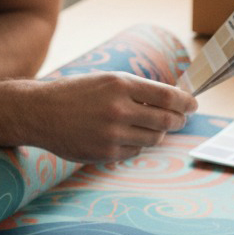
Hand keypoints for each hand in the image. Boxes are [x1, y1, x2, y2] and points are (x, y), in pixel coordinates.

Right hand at [29, 72, 197, 161]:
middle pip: (166, 120)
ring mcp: (112, 134)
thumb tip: (172, 101)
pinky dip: (136, 145)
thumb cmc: (75, 93)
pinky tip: (126, 137)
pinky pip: (135, 152)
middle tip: (180, 118)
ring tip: (151, 127)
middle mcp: (118, 109)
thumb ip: (137, 90)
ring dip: (158, 134)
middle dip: (178, 120)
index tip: (193, 104)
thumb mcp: (106, 80)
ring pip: (154, 139)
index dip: (186, 102)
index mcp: (120, 85)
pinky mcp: (105, 154)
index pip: (168, 96)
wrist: (40, 112)